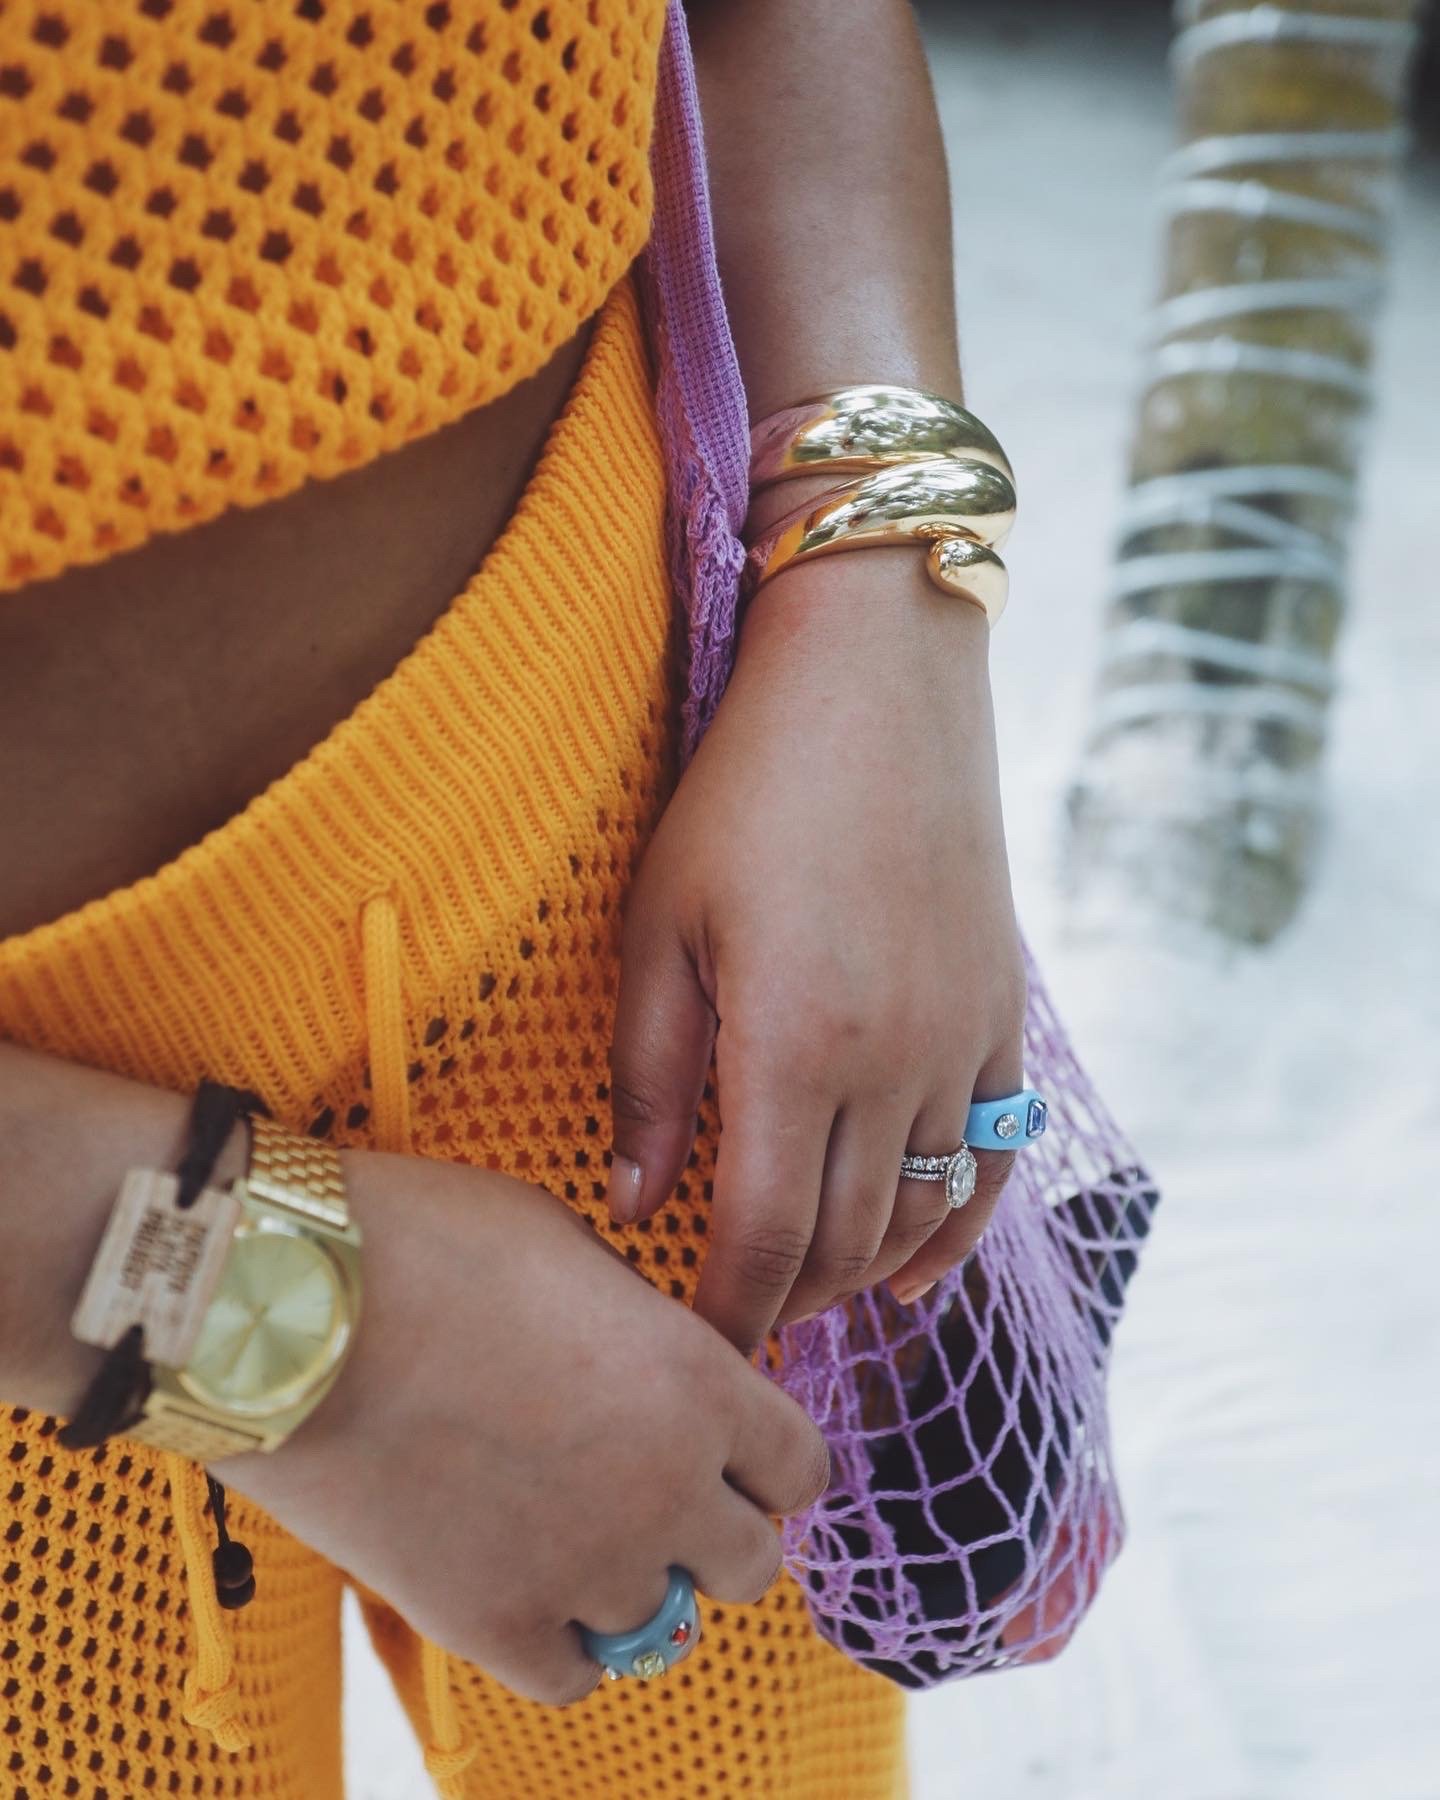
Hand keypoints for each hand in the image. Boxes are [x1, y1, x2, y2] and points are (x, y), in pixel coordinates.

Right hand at [226, 1150, 828, 1704]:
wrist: (288, 1307)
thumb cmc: (427, 1242)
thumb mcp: (569, 1241)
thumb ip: (638, 1317)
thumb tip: (650, 1353)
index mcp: (699, 1381)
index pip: (799, 1467)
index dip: (767, 1458)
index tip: (731, 1450)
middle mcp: (665, 1487)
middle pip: (752, 1563)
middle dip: (715, 1528)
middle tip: (656, 1494)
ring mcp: (582, 1567)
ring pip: (664, 1626)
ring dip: (633, 1580)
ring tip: (574, 1529)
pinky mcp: (488, 1623)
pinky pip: (572, 1677)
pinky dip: (562, 1639)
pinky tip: (528, 1583)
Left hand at [604, 539, 1025, 1351]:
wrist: (881, 682)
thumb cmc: (747, 791)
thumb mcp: (664, 923)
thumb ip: (651, 1076)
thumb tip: (637, 1202)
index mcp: (795, 1046)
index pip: (764, 1240)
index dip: (726, 1311)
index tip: (691, 1350)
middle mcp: (896, 1064)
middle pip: (844, 1244)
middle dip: (783, 1302)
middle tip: (728, 1323)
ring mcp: (964, 1042)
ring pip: (920, 1214)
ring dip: (857, 1274)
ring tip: (801, 1295)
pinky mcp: (1004, 1013)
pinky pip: (995, 1157)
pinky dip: (956, 1230)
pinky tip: (917, 1273)